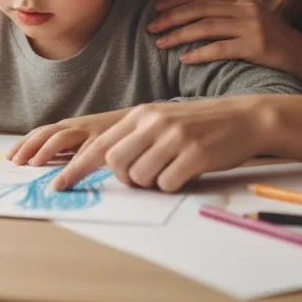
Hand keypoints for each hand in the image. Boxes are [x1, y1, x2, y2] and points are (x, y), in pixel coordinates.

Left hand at [6, 108, 134, 165]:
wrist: (144, 122)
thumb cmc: (115, 135)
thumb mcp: (89, 140)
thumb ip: (72, 150)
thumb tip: (49, 165)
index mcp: (72, 127)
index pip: (42, 133)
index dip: (25, 143)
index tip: (10, 156)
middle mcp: (78, 126)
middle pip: (47, 133)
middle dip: (29, 146)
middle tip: (15, 161)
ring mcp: (91, 132)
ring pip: (63, 137)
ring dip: (46, 149)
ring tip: (33, 163)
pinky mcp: (106, 140)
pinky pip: (87, 151)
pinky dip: (74, 163)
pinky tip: (66, 174)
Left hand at [52, 97, 275, 192]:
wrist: (243, 118)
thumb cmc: (200, 126)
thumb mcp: (162, 121)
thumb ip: (135, 137)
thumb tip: (108, 165)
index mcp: (141, 115)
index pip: (98, 145)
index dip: (75, 168)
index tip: (57, 186)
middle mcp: (153, 123)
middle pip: (114, 164)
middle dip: (125, 180)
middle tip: (144, 178)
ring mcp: (174, 137)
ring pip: (140, 177)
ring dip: (152, 184)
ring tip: (171, 170)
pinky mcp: (194, 154)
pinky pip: (167, 184)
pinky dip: (173, 186)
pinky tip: (187, 173)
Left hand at [148, 0, 301, 75]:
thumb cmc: (274, 43)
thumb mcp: (251, 20)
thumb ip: (227, 14)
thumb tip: (190, 15)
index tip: (156, 7)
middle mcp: (248, 8)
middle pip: (200, 8)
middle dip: (172, 17)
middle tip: (151, 27)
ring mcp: (253, 26)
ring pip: (206, 26)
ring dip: (179, 35)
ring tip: (161, 43)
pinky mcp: (257, 46)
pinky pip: (221, 48)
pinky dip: (200, 53)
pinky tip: (185, 60)